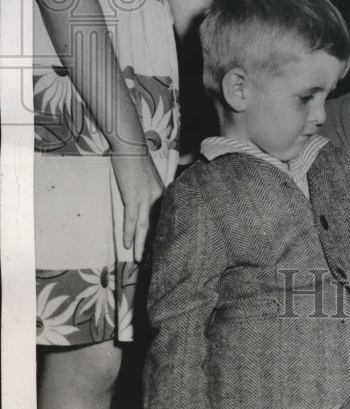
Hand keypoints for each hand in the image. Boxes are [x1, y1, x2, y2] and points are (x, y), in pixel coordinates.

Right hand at [110, 147, 164, 261]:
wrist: (131, 146)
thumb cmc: (139, 160)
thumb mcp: (151, 178)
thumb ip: (153, 192)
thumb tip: (150, 205)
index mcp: (163, 193)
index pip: (163, 218)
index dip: (161, 235)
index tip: (160, 249)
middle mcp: (158, 197)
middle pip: (156, 225)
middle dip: (153, 244)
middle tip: (152, 262)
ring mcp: (146, 197)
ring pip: (144, 226)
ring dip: (141, 244)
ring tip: (139, 259)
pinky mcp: (133, 196)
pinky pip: (131, 218)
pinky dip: (129, 232)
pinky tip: (127, 244)